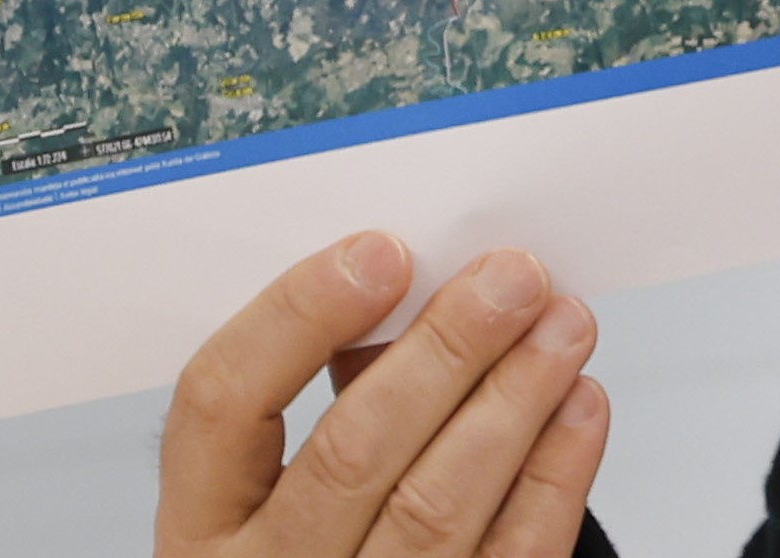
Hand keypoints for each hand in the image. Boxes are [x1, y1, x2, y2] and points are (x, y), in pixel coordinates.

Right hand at [157, 233, 609, 557]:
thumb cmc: (325, 545)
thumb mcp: (276, 489)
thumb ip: (334, 400)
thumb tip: (422, 298)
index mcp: (203, 524)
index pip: (221, 403)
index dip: (299, 315)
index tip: (382, 253)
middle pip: (351, 449)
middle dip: (444, 349)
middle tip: (509, 279)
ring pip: (437, 504)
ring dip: (513, 398)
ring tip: (562, 326)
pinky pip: (512, 552)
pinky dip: (553, 473)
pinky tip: (577, 405)